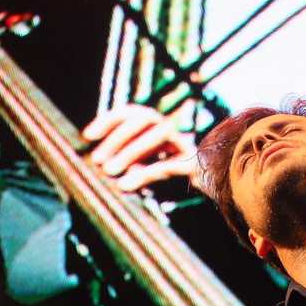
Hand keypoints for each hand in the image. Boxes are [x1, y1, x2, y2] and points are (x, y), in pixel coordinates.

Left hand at [82, 104, 196, 191]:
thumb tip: (103, 164)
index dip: (109, 120)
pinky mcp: (195, 165)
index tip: (87, 136)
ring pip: (158, 135)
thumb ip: (130, 162)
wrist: (217, 192)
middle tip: (96, 159)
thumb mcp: (147, 169)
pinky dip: (143, 174)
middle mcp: (173, 131)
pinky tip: (125, 185)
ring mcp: (186, 145)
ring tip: (108, 171)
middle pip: (145, 118)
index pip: (133, 112)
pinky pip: (168, 165)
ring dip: (129, 152)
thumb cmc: (175, 182)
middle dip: (117, 137)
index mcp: (159, 127)